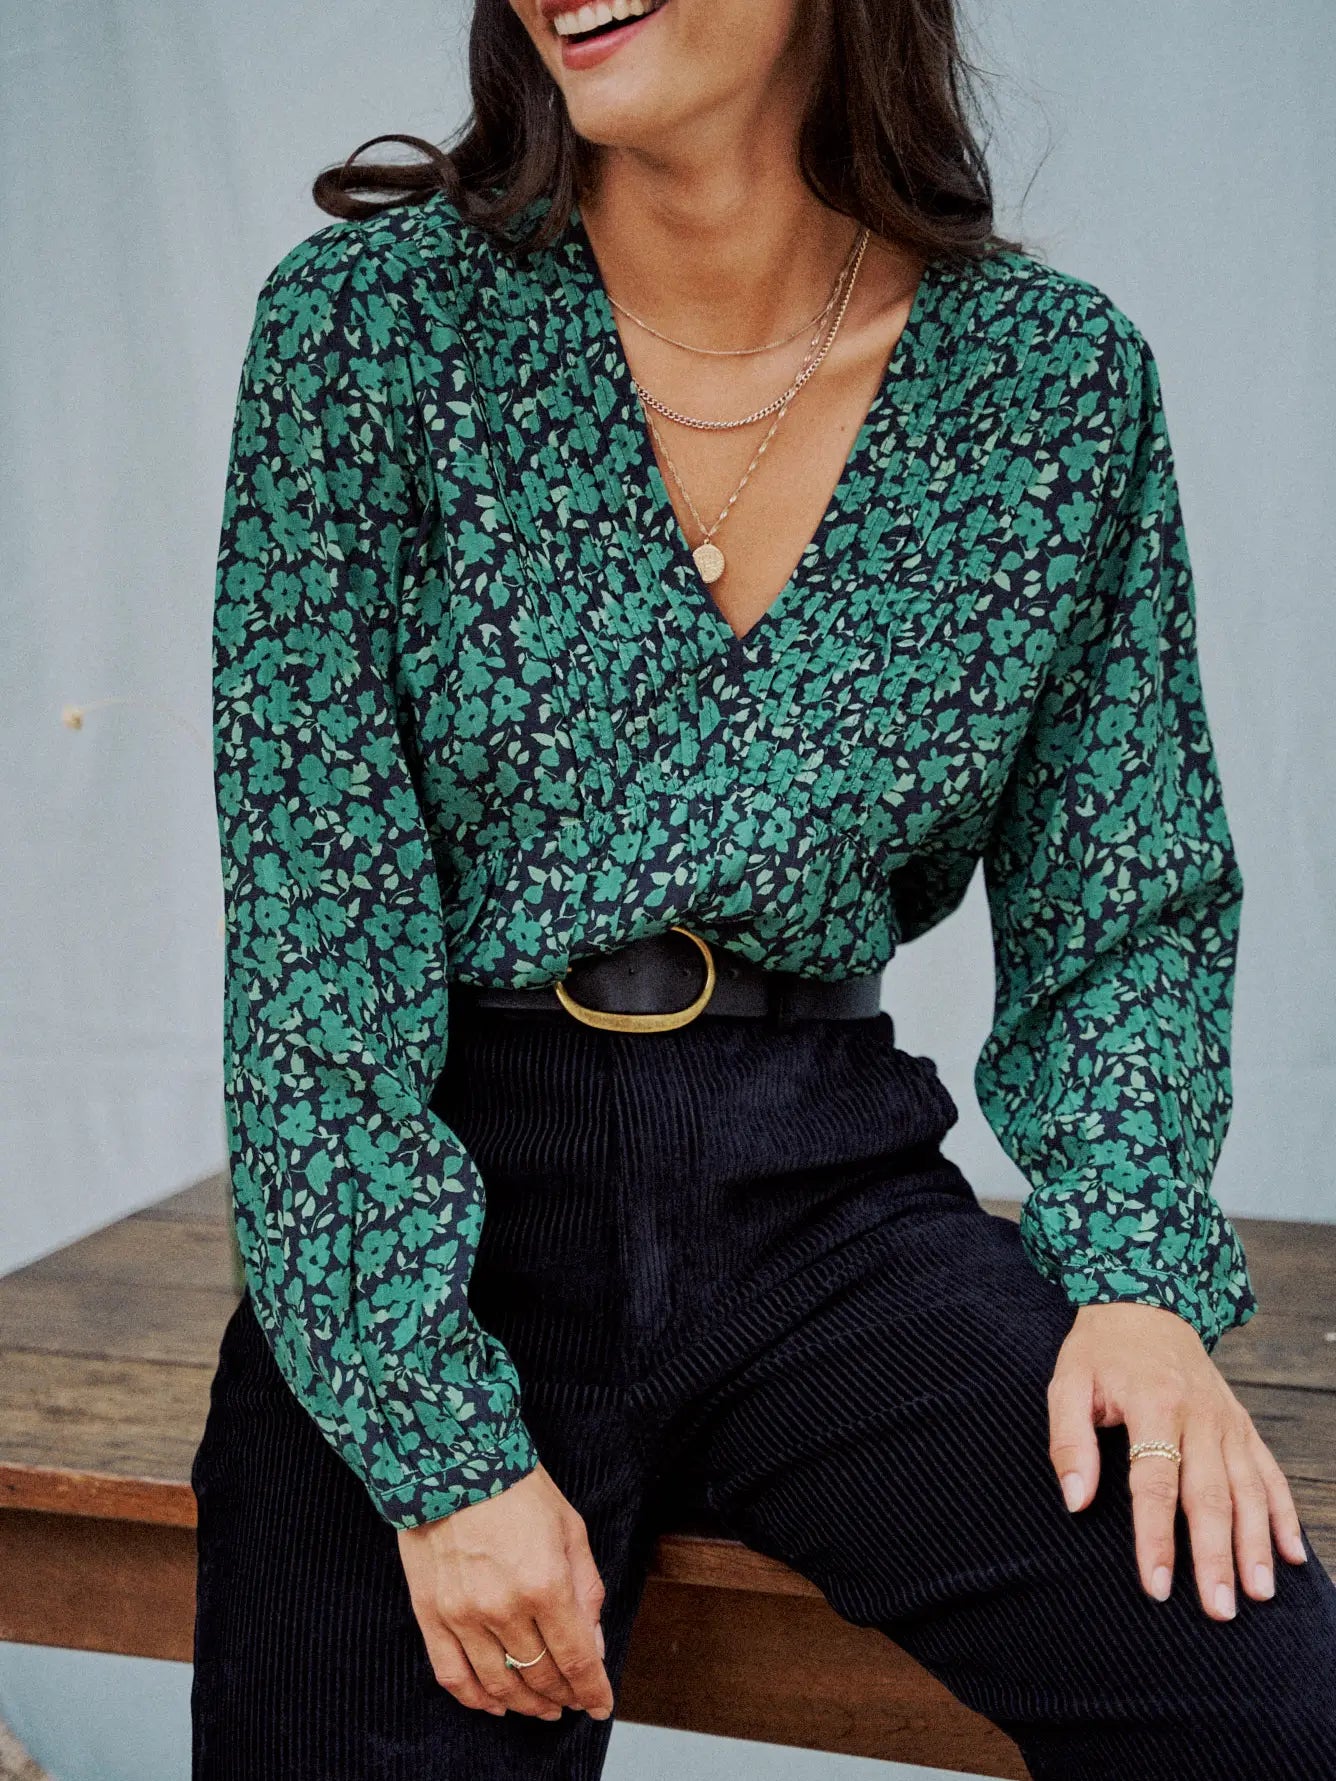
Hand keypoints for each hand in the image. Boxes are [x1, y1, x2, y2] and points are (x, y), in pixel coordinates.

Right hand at [396, 1460, 613, 1721]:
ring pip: (500, 1685)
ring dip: (526, 1704)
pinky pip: (453, 1676)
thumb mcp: (570, 1529)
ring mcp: (463, 1614)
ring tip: (541, 1707)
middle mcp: (504, 1607)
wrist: (453, 1459)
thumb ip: (586, 1590)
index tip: (600, 1704)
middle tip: (573, 1700)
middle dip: (563, 1695)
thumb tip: (593, 1646)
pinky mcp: (431, 1614)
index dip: (592, 1690)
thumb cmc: (517, 1488)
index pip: (576, 1659)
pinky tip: (495, 1703)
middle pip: (540, 1676)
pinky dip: (477, 1699)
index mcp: (545, 1583)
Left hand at [1047, 1301, 1308, 1618]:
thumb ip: (1068, 1441)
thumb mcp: (1068, 1383)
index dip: (1156, 1536)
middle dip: (1215, 1556)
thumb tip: (1075, 1501)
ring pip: (1248, 1490)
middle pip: (1210, 1495)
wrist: (1144, 1304)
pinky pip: (1270, 1473)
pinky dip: (1283, 1515)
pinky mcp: (1244, 1425)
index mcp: (1153, 1403)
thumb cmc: (1100, 1351)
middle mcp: (1199, 1415)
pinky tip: (1291, 1555)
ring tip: (1257, 1594)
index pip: (1156, 1482)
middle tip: (1219, 1609)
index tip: (1156, 1585)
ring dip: (1255, 1545)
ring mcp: (1228, 1421)